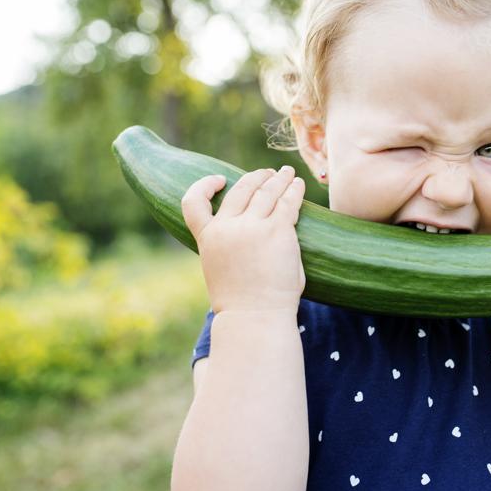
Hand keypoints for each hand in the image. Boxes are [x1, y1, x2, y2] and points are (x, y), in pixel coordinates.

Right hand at [181, 166, 306, 314]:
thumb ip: (228, 247)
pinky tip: (298, 185)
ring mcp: (253, 227)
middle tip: (268, 174)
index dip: (203, 186)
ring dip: (278, 179)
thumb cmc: (242, 302)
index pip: (193, 202)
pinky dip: (294, 190)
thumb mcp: (222, 270)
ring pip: (267, 191)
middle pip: (241, 189)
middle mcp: (227, 227)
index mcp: (208, 238)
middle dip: (256, 178)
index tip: (218, 180)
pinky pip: (288, 202)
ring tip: (286, 174)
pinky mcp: (278, 230)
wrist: (255, 317)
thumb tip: (245, 235)